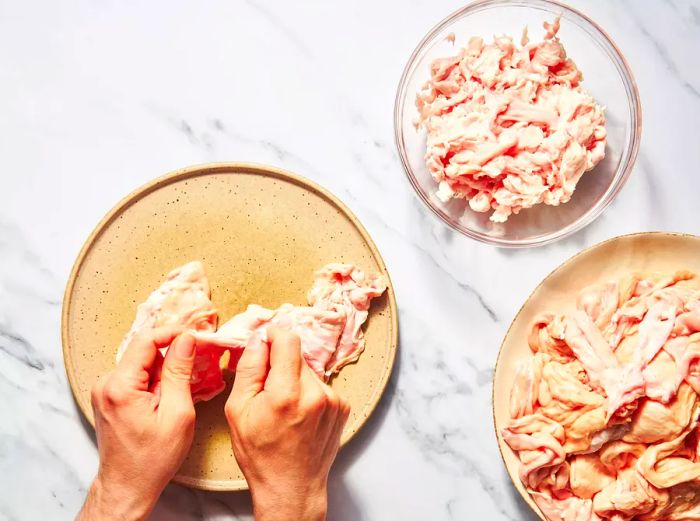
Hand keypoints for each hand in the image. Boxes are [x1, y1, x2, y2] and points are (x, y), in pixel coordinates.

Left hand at [78, 326, 196, 520]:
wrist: (127, 487)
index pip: (146, 340)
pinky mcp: (107, 397)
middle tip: (194, 367)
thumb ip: (180, 371)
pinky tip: (165, 399)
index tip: (195, 337)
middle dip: (170, 356)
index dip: (173, 333)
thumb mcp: (177, 413)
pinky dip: (153, 381)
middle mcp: (105, 383)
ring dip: (162, 371)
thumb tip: (186, 339)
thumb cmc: (153, 458)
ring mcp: (103, 390)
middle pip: (143, 352)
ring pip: (140, 364)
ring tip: (179, 392)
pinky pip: (134, 376)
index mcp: (120, 386)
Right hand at [225, 328, 349, 520]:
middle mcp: (316, 393)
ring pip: (308, 370)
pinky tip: (299, 414)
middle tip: (267, 388)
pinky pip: (320, 385)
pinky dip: (308, 392)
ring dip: (295, 379)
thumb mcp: (238, 410)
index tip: (265, 341)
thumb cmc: (261, 455)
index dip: (273, 335)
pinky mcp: (342, 406)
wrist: (291, 488)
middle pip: (297, 355)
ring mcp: (333, 400)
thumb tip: (259, 339)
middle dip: (280, 364)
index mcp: (287, 393)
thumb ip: (249, 368)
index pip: (288, 340)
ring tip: (284, 407)